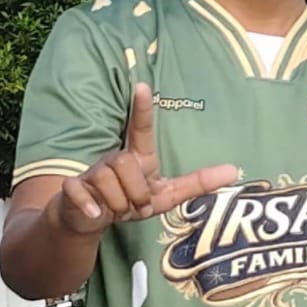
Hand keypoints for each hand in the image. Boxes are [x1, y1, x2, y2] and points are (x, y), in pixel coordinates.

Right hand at [55, 83, 238, 234]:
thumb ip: (197, 183)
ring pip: (108, 182)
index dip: (142, 109)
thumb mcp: (166, 196)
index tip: (143, 86)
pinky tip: (95, 213)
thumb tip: (233, 170)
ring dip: (118, 204)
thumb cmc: (128, 202)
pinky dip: (90, 205)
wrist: (87, 221)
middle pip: (125, 164)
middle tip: (135, 205)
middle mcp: (113, 159)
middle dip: (135, 194)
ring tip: (117, 209)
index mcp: (137, 158)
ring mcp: (92, 172)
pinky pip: (82, 193)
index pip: (141, 129)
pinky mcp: (73, 189)